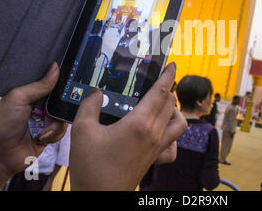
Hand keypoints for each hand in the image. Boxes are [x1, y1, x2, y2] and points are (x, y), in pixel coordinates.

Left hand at [0, 63, 67, 189]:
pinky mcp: (49, 135)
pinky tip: (41, 137)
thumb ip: (39, 85)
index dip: (59, 83)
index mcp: (30, 95)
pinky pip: (62, 130)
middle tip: (54, 109)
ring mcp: (44, 121)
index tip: (69, 82)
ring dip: (54, 123)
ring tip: (42, 130)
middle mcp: (38, 107)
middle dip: (61, 104)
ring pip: (63, 116)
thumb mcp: (18, 98)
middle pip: (60, 100)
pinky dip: (53, 134)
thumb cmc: (1, 125)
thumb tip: (55, 68)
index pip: (50, 84)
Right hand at [69, 62, 186, 190]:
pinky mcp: (156, 158)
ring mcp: (158, 147)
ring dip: (174, 108)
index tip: (172, 65)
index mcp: (139, 123)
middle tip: (157, 81)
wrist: (99, 197)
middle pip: (171, 103)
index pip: (160, 92)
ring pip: (179, 122)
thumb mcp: (82, 132)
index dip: (168, 75)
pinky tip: (160, 130)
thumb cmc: (91, 168)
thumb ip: (89, 106)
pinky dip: (173, 132)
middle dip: (167, 88)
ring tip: (160, 103)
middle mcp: (154, 134)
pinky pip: (174, 143)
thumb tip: (97, 92)